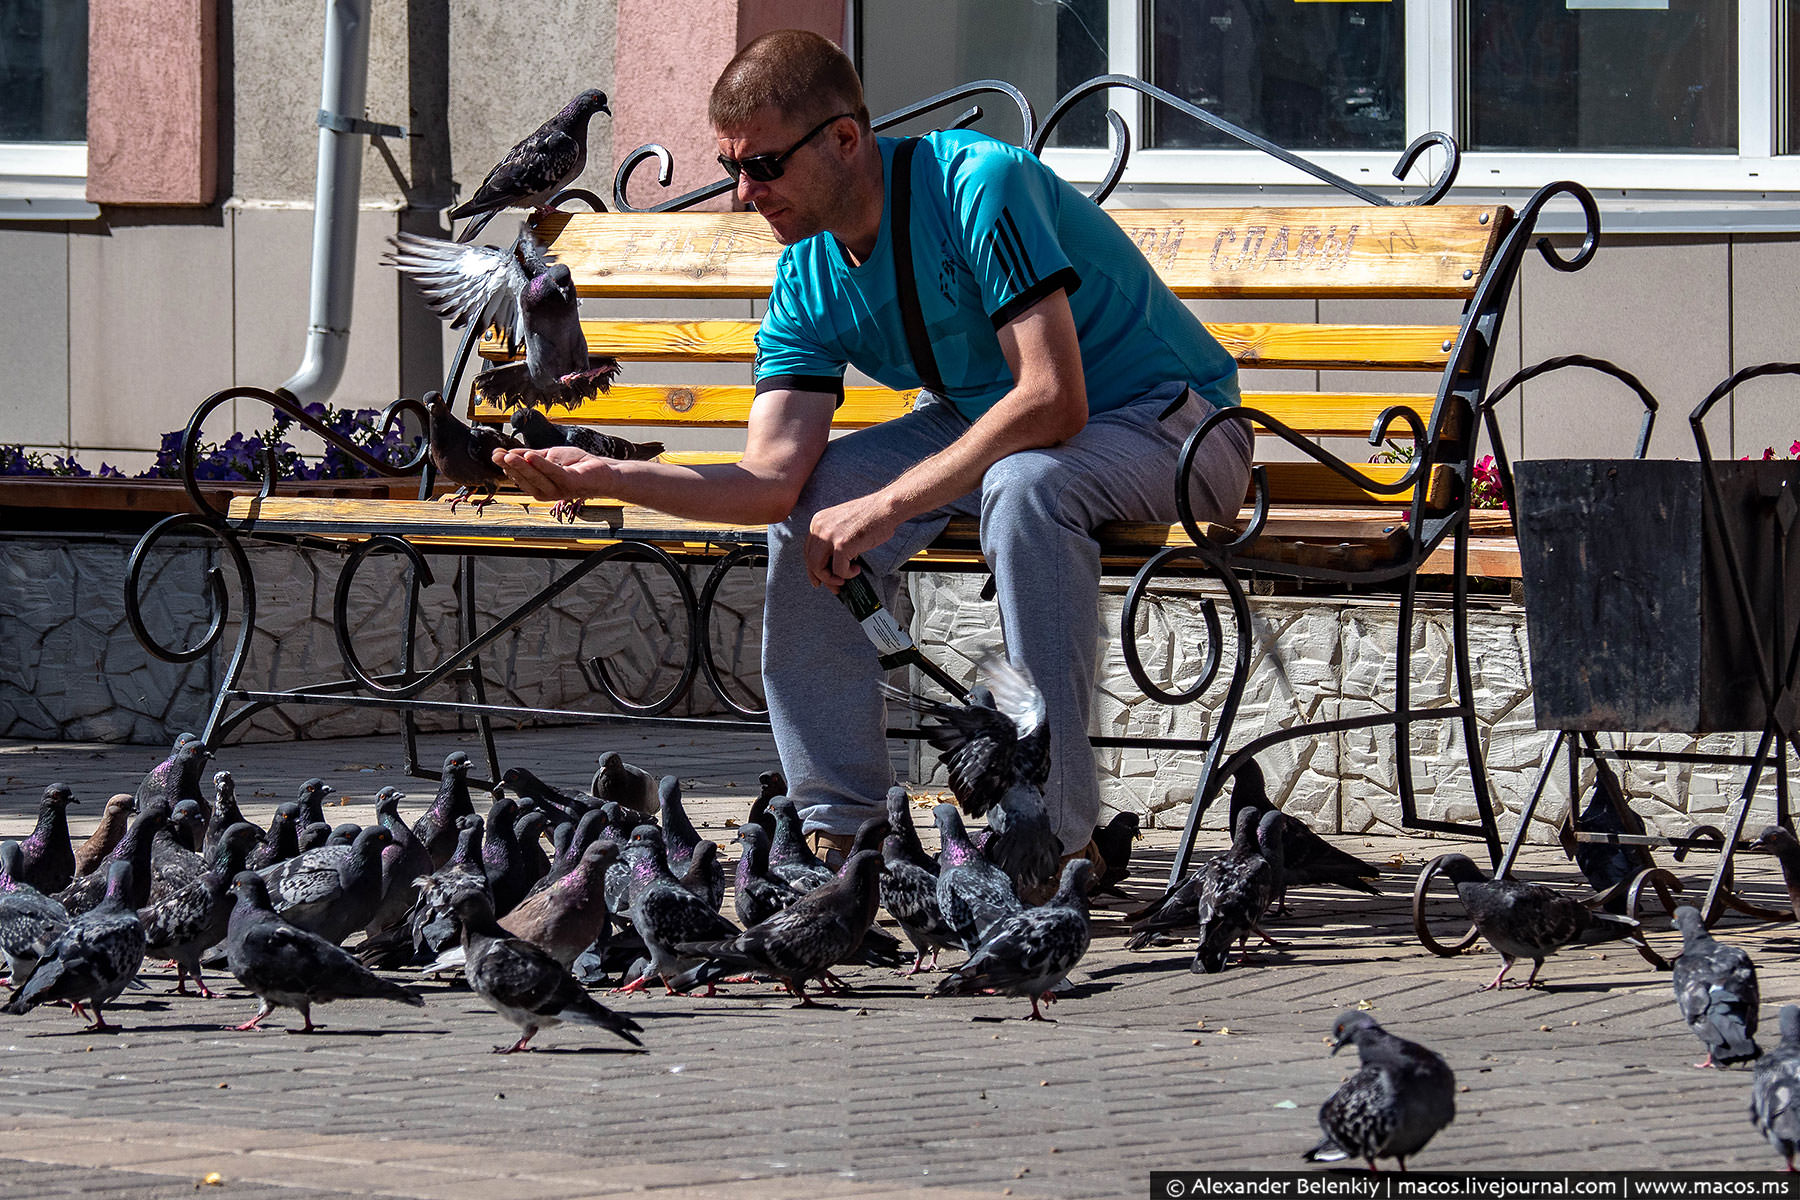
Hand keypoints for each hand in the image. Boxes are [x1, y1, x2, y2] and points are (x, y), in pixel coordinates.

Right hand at [491, 445, 615, 501]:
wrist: (604, 472)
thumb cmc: (578, 465)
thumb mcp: (549, 457)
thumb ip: (531, 457)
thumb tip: (506, 453)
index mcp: (541, 486)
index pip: (520, 478)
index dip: (507, 467)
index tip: (495, 454)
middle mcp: (549, 492)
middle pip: (526, 480)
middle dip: (511, 467)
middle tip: (498, 455)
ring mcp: (561, 489)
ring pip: (538, 478)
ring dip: (522, 467)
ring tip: (509, 456)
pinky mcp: (573, 482)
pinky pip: (555, 474)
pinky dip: (542, 465)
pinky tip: (531, 456)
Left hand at [805, 493, 899, 590]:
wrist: (885, 508)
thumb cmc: (871, 517)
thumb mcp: (842, 525)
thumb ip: (832, 540)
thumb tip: (831, 566)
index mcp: (818, 522)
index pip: (808, 551)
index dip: (813, 568)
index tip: (819, 579)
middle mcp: (819, 528)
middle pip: (811, 561)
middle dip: (822, 578)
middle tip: (835, 587)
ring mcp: (829, 536)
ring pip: (819, 568)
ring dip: (831, 579)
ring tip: (845, 580)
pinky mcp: (842, 545)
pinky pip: (838, 570)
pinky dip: (848, 575)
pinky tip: (857, 569)